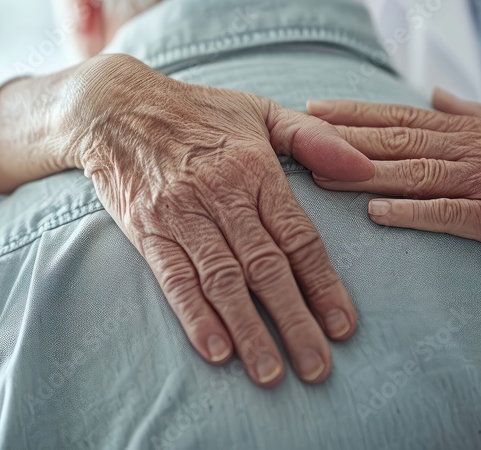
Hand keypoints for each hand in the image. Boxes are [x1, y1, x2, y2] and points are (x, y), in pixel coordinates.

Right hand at [60, 54, 374, 386]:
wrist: (115, 108)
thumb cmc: (197, 112)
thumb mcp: (260, 112)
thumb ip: (314, 139)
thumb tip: (364, 169)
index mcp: (255, 169)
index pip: (298, 236)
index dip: (322, 283)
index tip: (343, 326)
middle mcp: (220, 195)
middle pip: (265, 267)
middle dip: (294, 321)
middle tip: (317, 367)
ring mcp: (181, 215)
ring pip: (222, 280)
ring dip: (249, 330)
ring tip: (271, 372)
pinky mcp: (146, 230)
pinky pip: (174, 278)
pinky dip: (194, 315)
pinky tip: (216, 350)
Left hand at [306, 88, 480, 268]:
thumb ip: (469, 110)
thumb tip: (433, 92)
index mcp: (468, 130)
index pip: (400, 117)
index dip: (354, 113)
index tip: (313, 109)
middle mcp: (469, 150)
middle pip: (396, 140)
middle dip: (343, 137)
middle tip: (298, 135)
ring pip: (413, 173)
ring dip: (362, 173)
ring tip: (320, 173)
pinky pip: (448, 214)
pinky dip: (411, 213)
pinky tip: (377, 213)